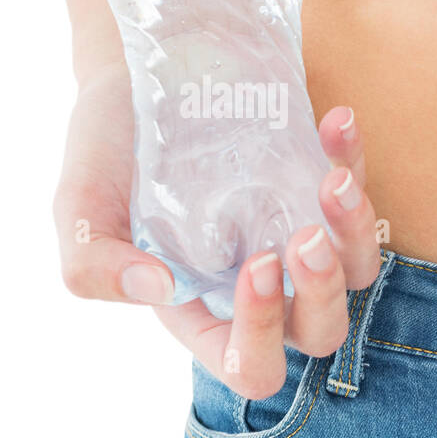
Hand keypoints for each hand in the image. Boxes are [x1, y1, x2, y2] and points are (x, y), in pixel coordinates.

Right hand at [53, 67, 381, 398]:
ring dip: (355, 234)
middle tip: (304, 236)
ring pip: (355, 270)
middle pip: (318, 329)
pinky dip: (355, 158)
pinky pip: (359, 191)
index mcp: (198, 306)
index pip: (246, 362)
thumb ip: (93, 263)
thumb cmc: (104, 151)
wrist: (134, 74)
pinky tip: (334, 122)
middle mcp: (254, 281)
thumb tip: (156, 287)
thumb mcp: (77, 208)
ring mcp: (291, 233)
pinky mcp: (314, 184)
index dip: (261, 334)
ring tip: (333, 182)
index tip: (255, 265)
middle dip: (322, 292)